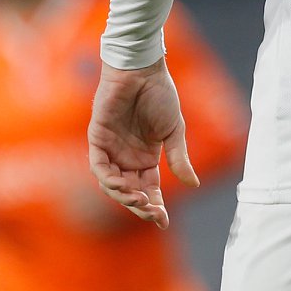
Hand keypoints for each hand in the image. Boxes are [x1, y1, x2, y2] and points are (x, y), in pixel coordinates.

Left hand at [87, 57, 198, 228]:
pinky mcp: (98, 138)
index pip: (148, 190)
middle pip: (130, 192)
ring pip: (112, 184)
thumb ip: (179, 158)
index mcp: (146, 158)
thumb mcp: (174, 131)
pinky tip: (122, 185)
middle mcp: (127, 158)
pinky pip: (98, 166)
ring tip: (138, 199)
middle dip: (140, 206)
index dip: (155, 207)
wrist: (143, 69)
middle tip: (153, 213)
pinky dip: (108, 178)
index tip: (163, 221)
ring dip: (124, 195)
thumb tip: (192, 185)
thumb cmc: (160, 94)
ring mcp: (111, 149)